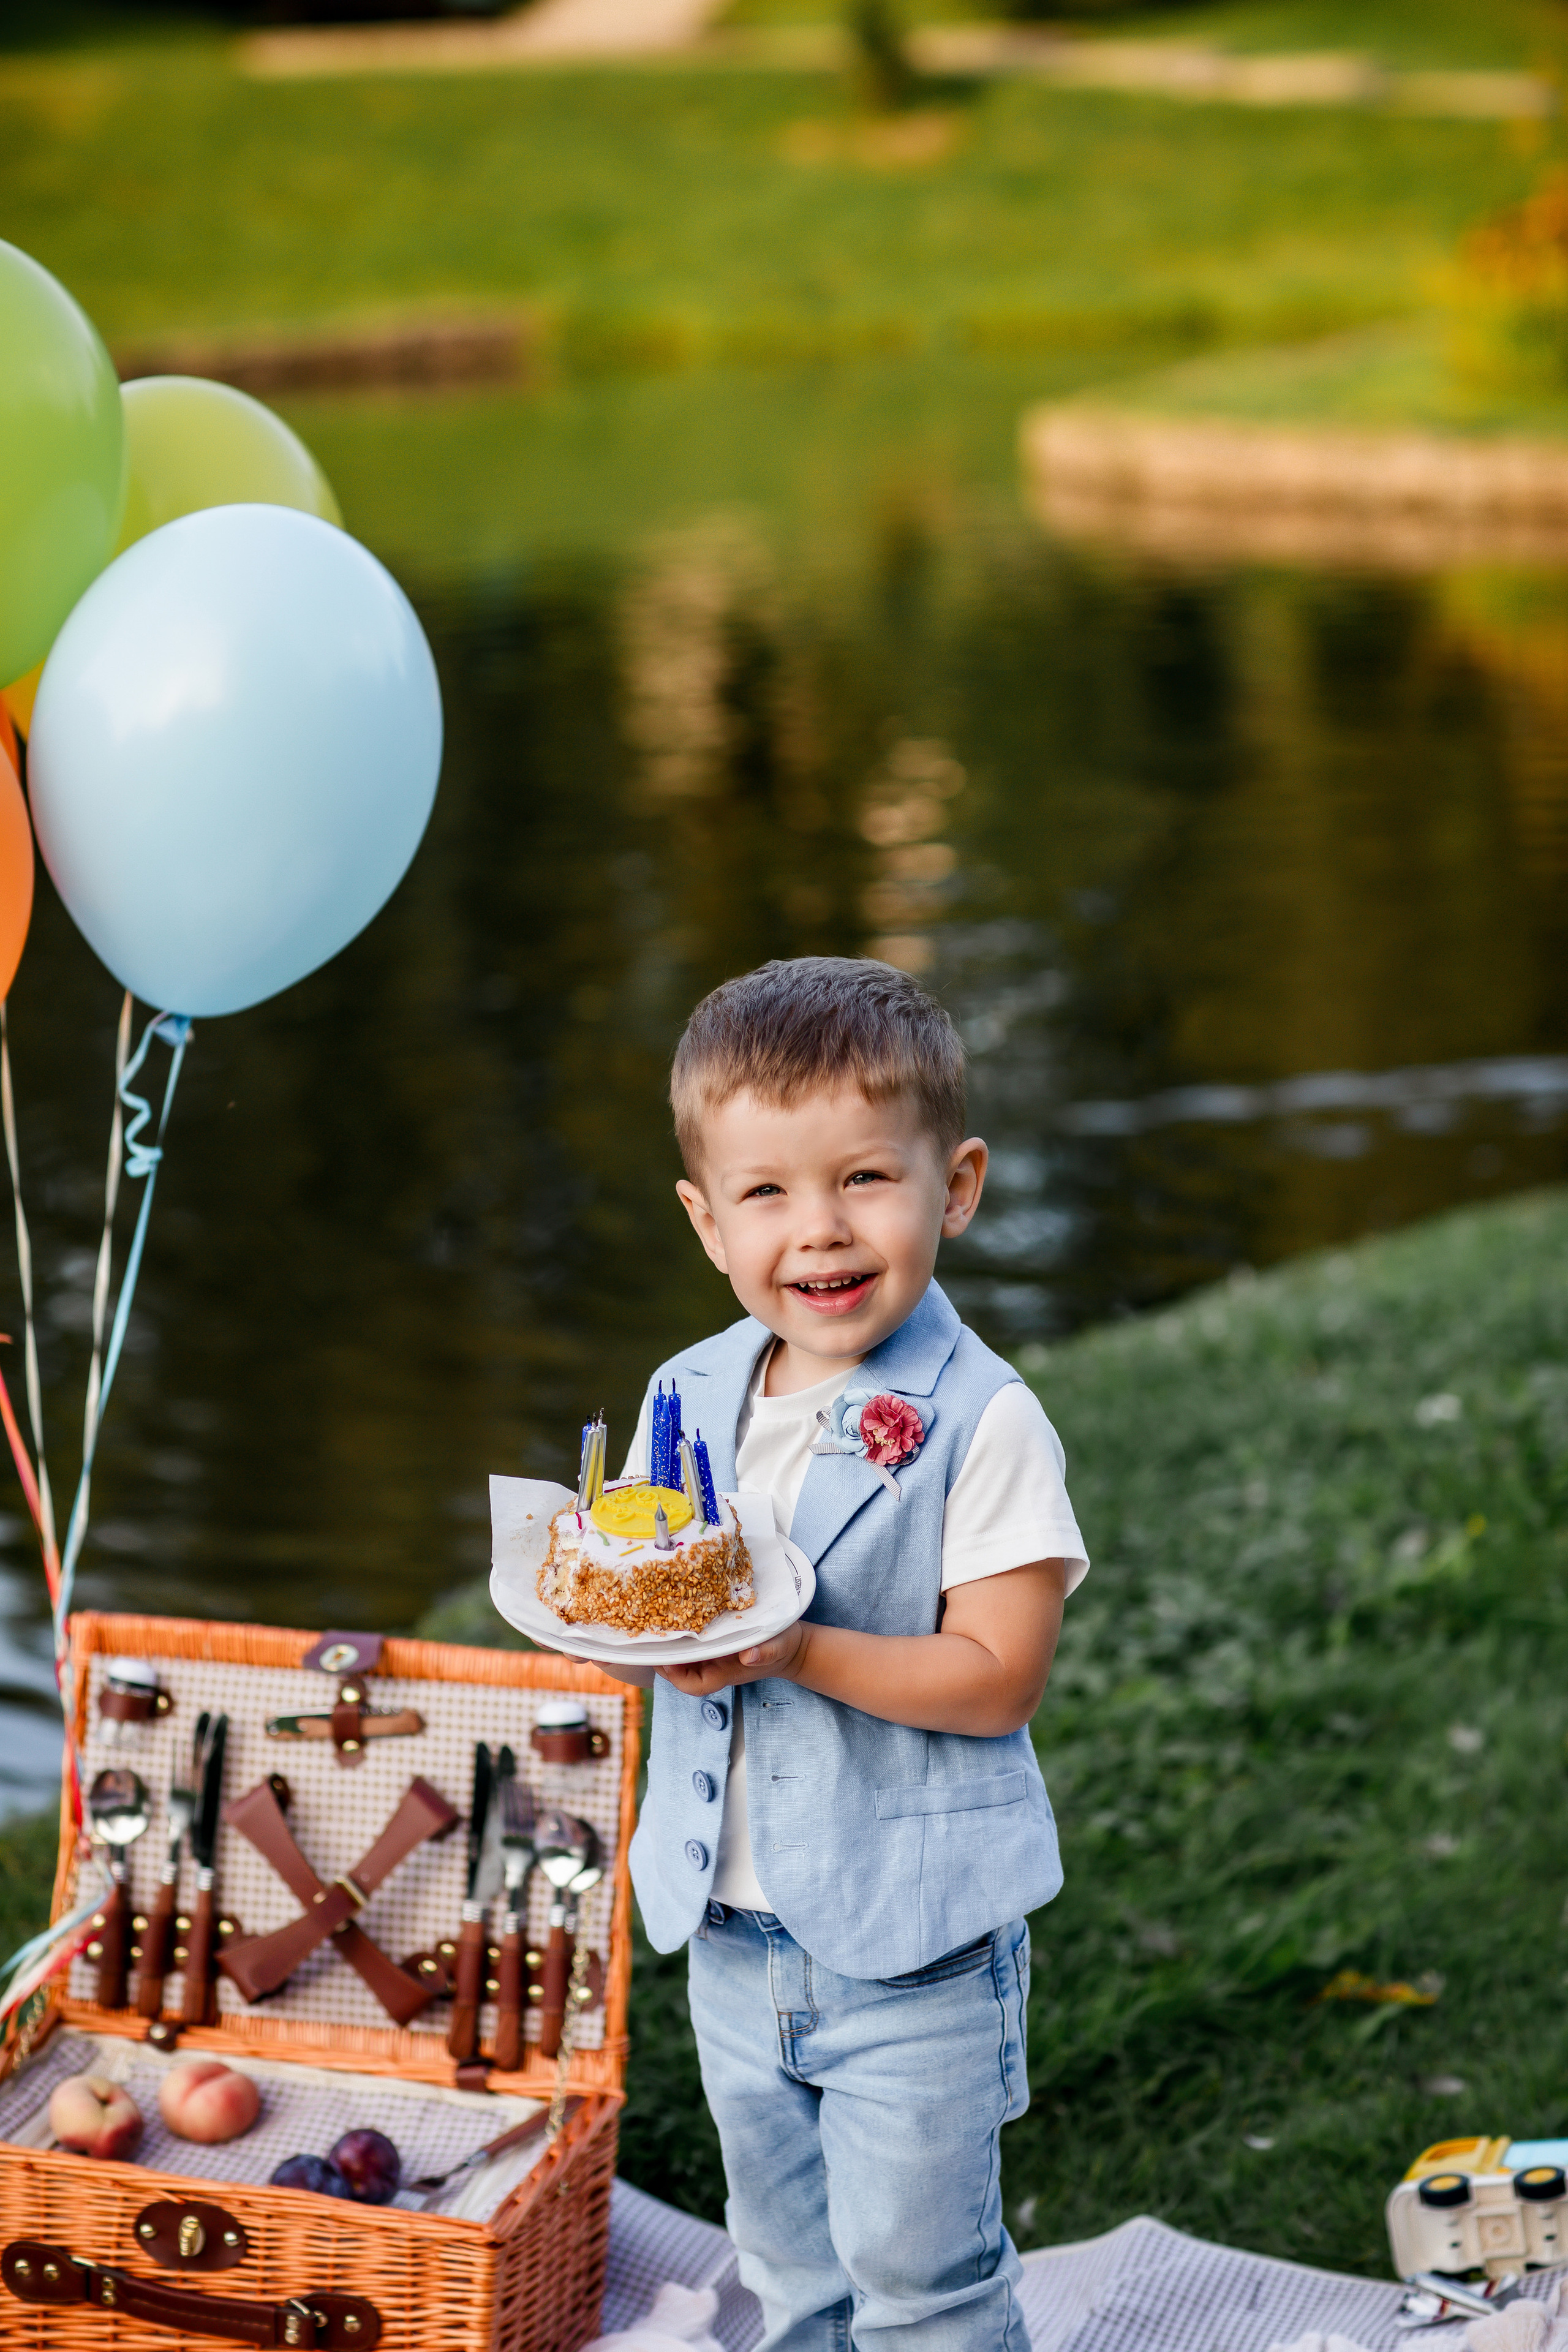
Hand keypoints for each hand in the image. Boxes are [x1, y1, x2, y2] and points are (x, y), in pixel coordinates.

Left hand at [657, 1620, 811, 1696]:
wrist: (790, 1645)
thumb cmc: (783, 1648)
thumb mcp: (778, 1647)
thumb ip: (765, 1653)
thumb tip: (748, 1656)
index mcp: (724, 1672)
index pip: (693, 1685)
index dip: (675, 1676)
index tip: (665, 1660)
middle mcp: (714, 1666)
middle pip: (680, 1671)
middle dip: (664, 1659)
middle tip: (649, 1637)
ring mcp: (712, 1655)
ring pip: (683, 1657)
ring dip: (670, 1645)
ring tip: (656, 1624)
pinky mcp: (714, 1642)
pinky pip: (692, 1643)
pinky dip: (682, 1634)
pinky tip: (675, 1616)